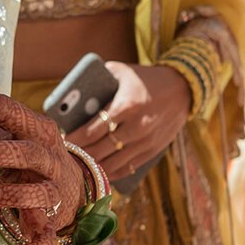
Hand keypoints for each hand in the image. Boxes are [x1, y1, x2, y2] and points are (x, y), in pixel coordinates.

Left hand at [0, 94, 85, 244]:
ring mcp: (54, 191)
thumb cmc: (28, 159)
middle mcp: (48, 158)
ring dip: (13, 193)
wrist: (74, 189)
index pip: (6, 108)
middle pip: (26, 152)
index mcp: (35, 129)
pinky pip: (47, 238)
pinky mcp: (54, 223)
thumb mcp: (15, 138)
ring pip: (40, 192)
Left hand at [66, 62, 189, 186]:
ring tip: (76, 166)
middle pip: (100, 149)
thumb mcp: (121, 71)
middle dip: (79, 154)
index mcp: (127, 105)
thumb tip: (69, 97)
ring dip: (93, 167)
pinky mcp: (153, 150)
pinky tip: (97, 172)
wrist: (182, 89)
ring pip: (112, 163)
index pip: (94, 129)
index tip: (61, 141)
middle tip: (64, 155)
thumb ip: (97, 80)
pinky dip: (110, 172)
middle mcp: (138, 126)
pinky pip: (127, 168)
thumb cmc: (144, 78)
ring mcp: (146, 141)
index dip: (75, 138)